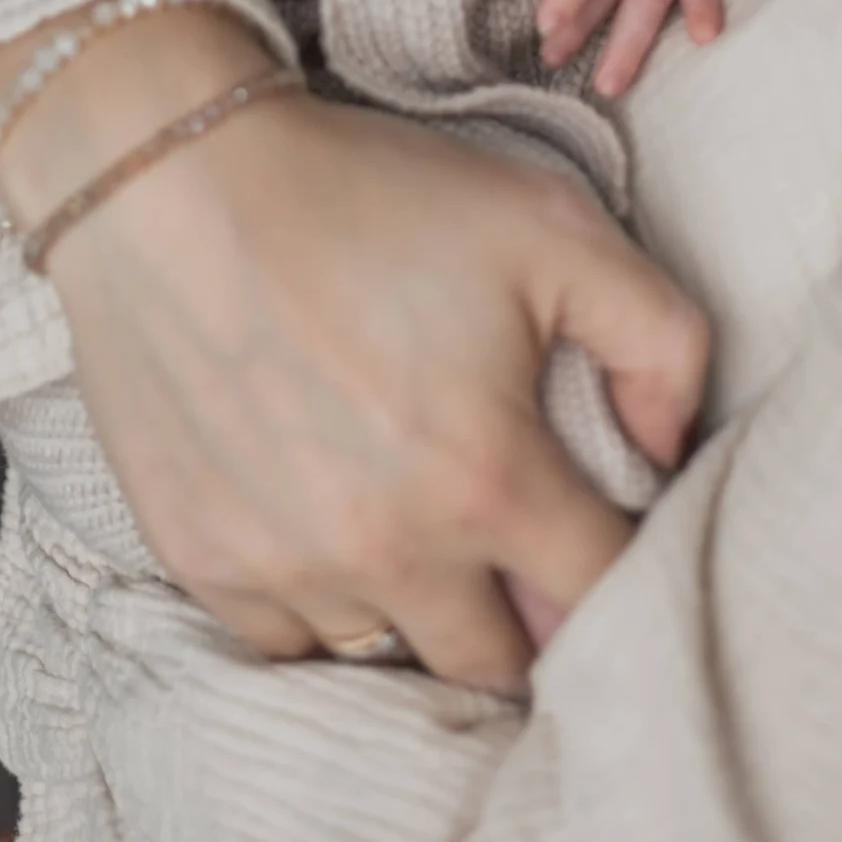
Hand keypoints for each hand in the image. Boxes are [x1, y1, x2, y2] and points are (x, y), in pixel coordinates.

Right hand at [0, 6, 707, 696]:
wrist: (173, 178)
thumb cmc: (371, 191)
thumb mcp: (551, 225)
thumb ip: (658, 337)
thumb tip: (668, 449)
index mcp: (488, 477)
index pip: (602, 596)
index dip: (626, 568)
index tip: (609, 530)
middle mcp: (390, 550)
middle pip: (501, 662)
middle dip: (528, 616)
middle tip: (521, 546)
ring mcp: (286, 567)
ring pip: (392, 656)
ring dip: (423, 614)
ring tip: (423, 532)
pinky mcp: (201, 561)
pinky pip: (286, 645)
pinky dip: (322, 605)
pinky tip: (330, 526)